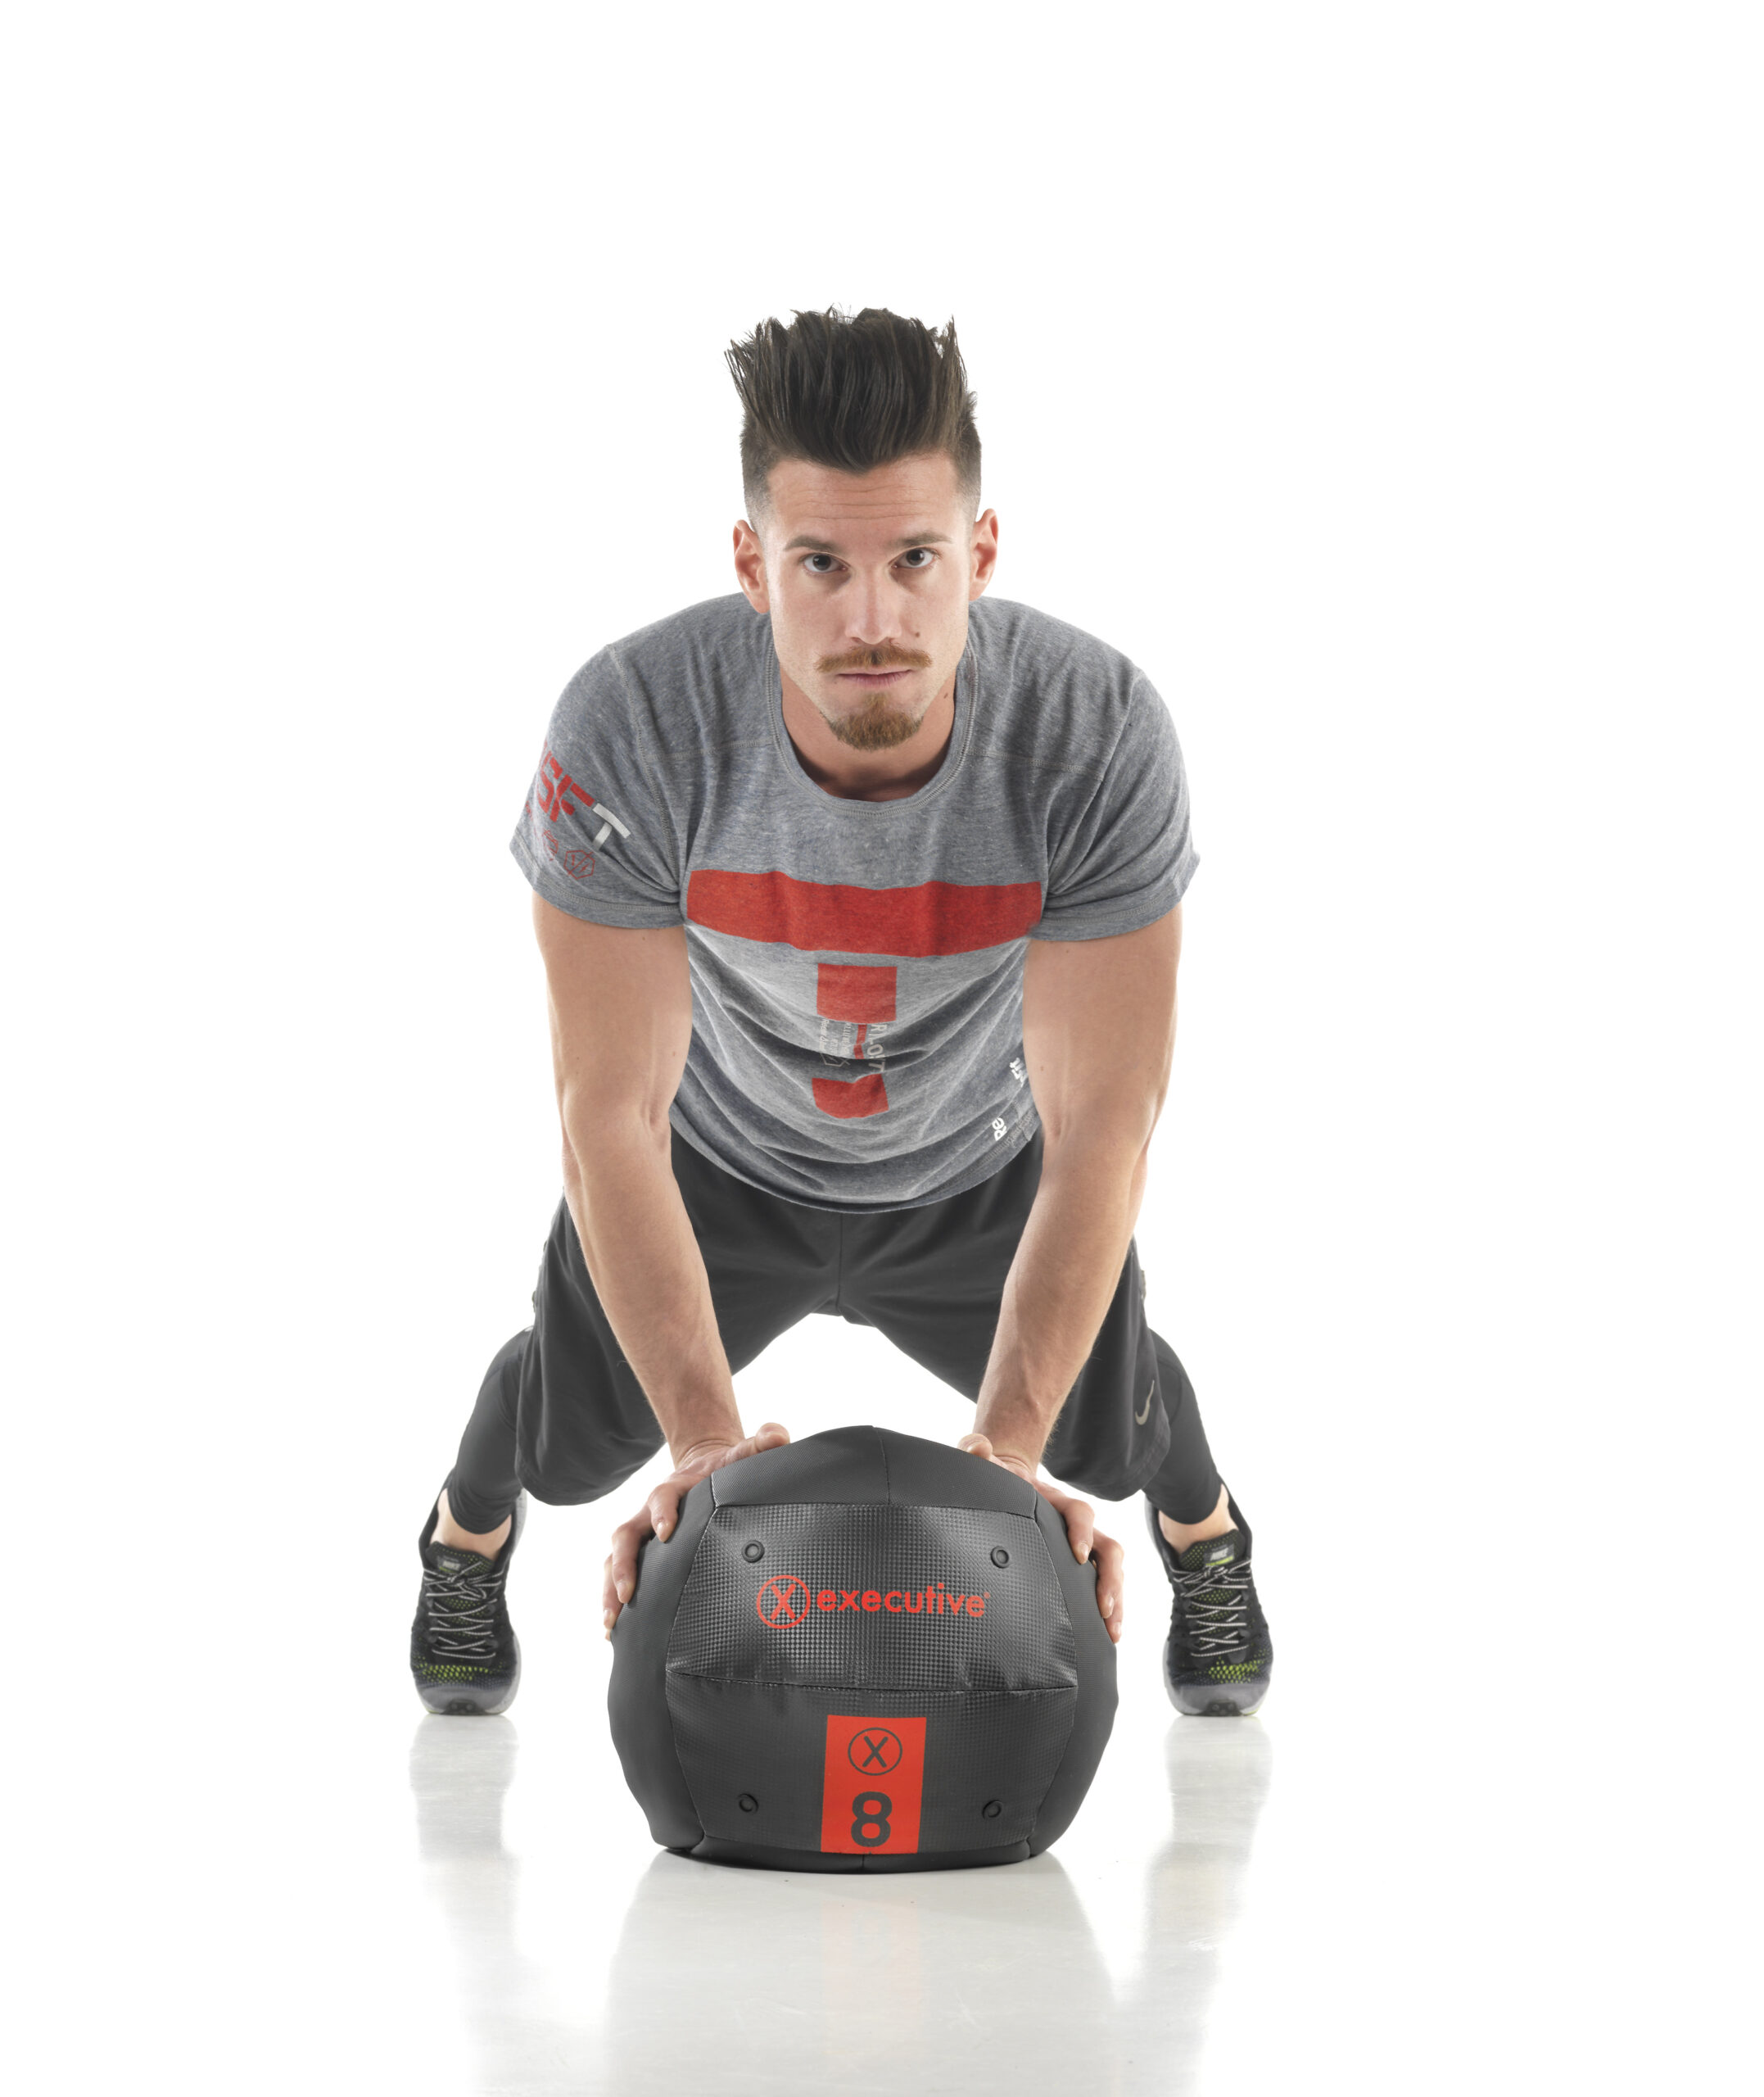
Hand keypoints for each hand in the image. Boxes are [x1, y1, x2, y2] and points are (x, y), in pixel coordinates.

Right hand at [602, 1422, 790, 1637]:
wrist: (705, 1466)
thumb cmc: (726, 1468)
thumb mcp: (743, 1454)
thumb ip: (761, 1443)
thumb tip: (778, 1435)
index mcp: (675, 1489)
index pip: (662, 1497)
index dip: (662, 1512)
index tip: (666, 1532)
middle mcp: (649, 1512)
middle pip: (625, 1535)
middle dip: (623, 1564)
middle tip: (626, 1593)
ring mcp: (641, 1534)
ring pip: (613, 1560)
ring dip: (609, 1589)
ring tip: (609, 1623)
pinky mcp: (640, 1554)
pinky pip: (616, 1575)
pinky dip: (611, 1600)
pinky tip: (611, 1632)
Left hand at [958, 1432, 1124, 1644]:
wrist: (1008, 1480)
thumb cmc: (996, 1478)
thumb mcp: (985, 1465)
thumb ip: (977, 1453)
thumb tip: (978, 1447)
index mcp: (1054, 1502)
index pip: (1079, 1512)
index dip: (1082, 1531)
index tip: (1078, 1554)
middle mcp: (1074, 1523)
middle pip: (1108, 1546)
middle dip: (1110, 1577)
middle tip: (1103, 1606)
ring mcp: (1080, 1544)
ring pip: (1112, 1568)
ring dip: (1116, 1597)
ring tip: (1113, 1630)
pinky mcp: (1077, 1564)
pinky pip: (1103, 1582)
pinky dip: (1110, 1607)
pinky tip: (1107, 1635)